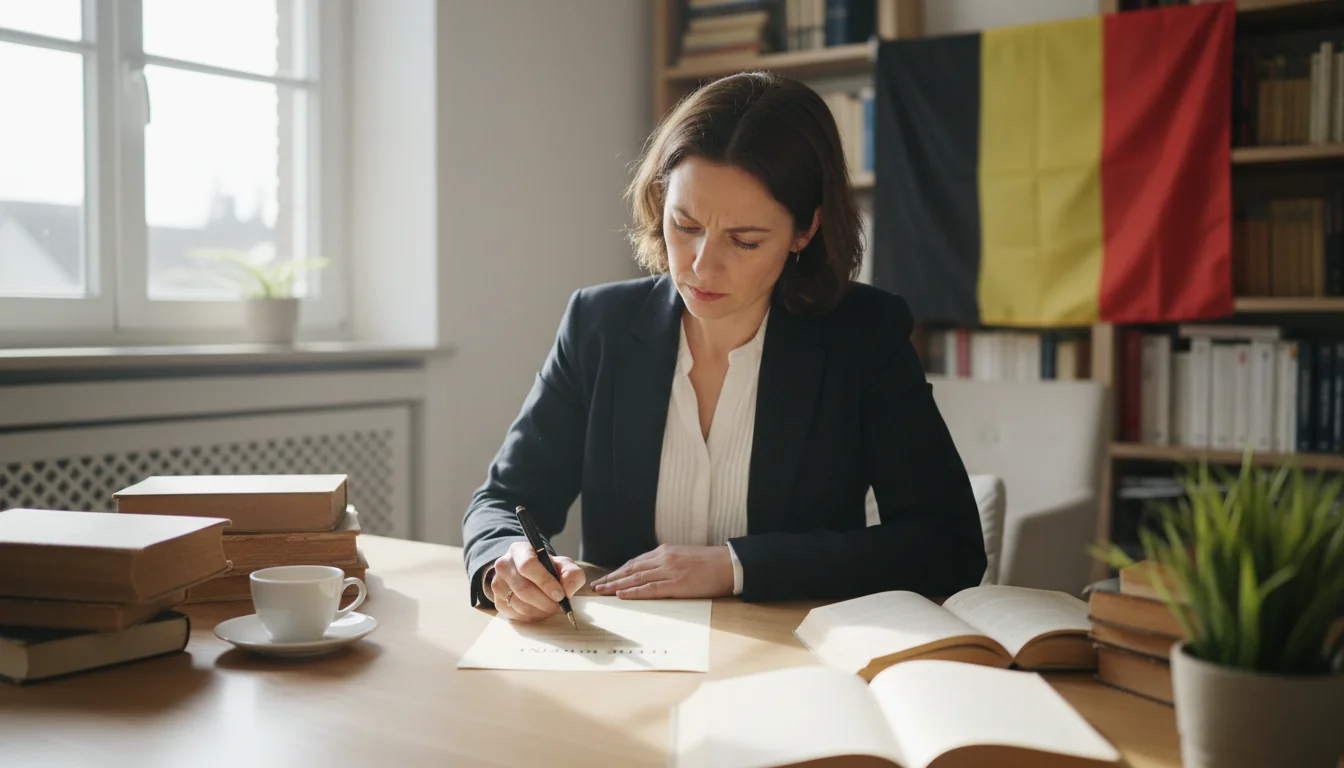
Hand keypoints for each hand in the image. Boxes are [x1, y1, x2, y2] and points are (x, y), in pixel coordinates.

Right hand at [488, 541, 585, 622]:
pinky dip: (531, 617)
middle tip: (560, 607)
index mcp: (519, 550)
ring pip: (518, 604)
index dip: (545, 582)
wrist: (531, 575)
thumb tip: (567, 590)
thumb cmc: (548, 569)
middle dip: (545, 602)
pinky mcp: (497, 601)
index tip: (560, 595)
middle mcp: (504, 565)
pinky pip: (514, 614)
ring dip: (540, 611)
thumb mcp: (563, 566)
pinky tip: (541, 612)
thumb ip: (571, 574)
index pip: (528, 565)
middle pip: (523, 588)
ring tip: (552, 609)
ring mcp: (497, 584)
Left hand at [590, 545, 733, 598]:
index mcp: (665, 552)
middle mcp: (664, 559)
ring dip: (616, 586)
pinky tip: (621, 595)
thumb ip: (668, 563)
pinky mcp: (678, 584)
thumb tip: (654, 573)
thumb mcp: (684, 557)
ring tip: (602, 592)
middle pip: (630, 570)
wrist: (730, 564)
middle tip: (596, 587)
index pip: (635, 563)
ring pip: (636, 579)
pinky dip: (634, 592)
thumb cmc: (711, 563)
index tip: (605, 578)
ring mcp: (670, 571)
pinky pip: (650, 589)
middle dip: (611, 578)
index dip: (618, 572)